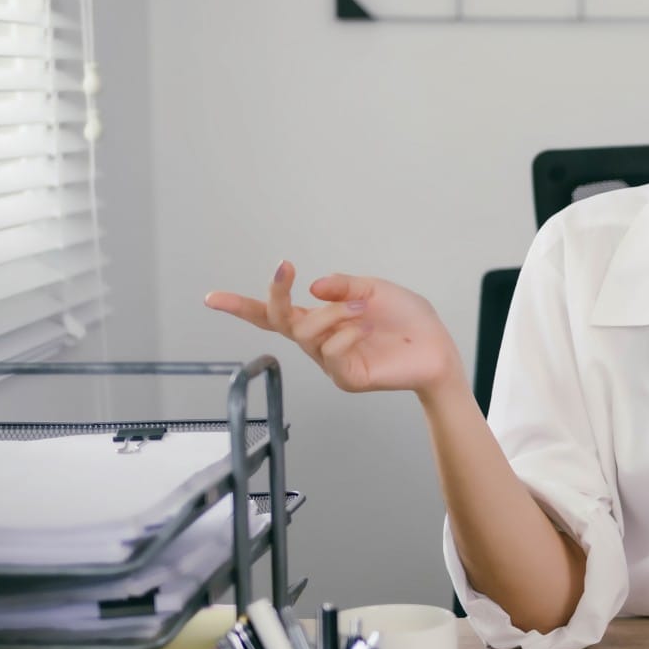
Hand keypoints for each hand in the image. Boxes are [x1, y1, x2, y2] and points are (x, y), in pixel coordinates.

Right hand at [203, 262, 460, 397]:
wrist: (437, 347)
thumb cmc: (407, 319)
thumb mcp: (374, 290)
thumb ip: (342, 285)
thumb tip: (312, 286)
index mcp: (321, 318)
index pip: (273, 315)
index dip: (241, 307)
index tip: (211, 298)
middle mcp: (319, 340)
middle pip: (279, 320)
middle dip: (276, 295)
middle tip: (285, 270)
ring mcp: (330, 361)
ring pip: (308, 333)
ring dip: (333, 313)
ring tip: (362, 309)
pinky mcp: (347, 378)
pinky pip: (332, 352)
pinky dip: (347, 333)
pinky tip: (366, 329)